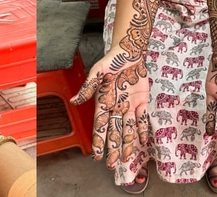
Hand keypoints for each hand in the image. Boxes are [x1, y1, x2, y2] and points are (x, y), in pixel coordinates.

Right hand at [70, 45, 148, 169]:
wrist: (130, 51)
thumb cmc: (112, 60)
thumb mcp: (98, 72)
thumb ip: (88, 87)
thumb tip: (74, 101)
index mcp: (103, 102)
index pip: (100, 126)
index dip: (99, 141)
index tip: (97, 155)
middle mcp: (115, 107)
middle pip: (114, 132)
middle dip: (112, 149)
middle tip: (111, 165)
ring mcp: (129, 105)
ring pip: (128, 129)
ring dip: (127, 144)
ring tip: (126, 159)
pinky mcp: (141, 101)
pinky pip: (142, 119)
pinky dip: (142, 130)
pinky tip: (142, 142)